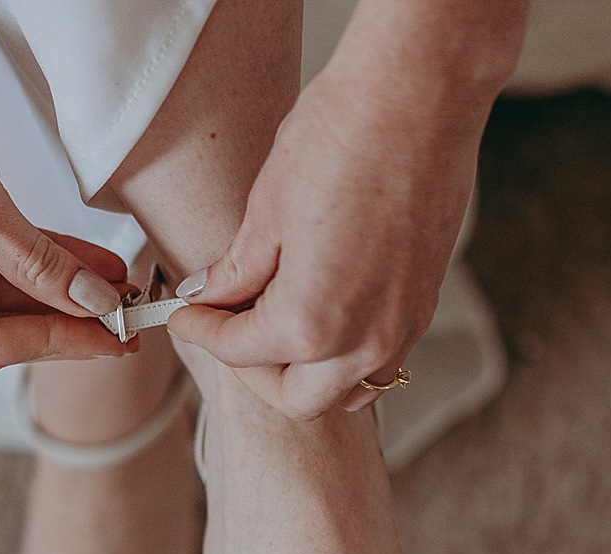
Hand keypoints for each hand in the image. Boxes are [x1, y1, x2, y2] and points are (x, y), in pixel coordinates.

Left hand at [166, 63, 485, 418]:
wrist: (420, 97)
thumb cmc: (343, 137)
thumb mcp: (268, 209)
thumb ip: (238, 271)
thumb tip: (212, 296)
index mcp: (311, 322)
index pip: (241, 353)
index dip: (202, 332)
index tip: (185, 314)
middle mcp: (363, 340)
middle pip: (295, 399)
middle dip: (253, 372)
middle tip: (227, 331)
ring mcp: (402, 327)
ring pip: (346, 390)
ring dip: (307, 374)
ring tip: (277, 327)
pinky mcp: (425, 305)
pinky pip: (380, 359)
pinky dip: (346, 354)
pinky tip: (323, 311)